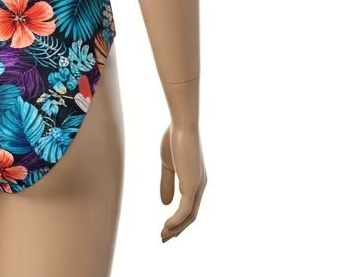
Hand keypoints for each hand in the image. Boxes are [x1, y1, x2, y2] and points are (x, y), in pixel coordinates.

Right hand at [159, 123, 205, 241]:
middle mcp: (200, 186)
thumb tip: (165, 204)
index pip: (189, 206)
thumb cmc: (174, 139)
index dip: (178, 220)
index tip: (166, 229)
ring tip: (163, 235)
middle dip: (177, 229)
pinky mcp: (193, 185)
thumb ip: (167, 183)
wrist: (181, 126)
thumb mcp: (167, 165)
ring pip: (189, 216)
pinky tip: (167, 225)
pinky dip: (177, 220)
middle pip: (191, 216)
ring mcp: (198, 186)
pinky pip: (186, 209)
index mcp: (195, 180)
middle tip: (163, 238)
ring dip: (176, 228)